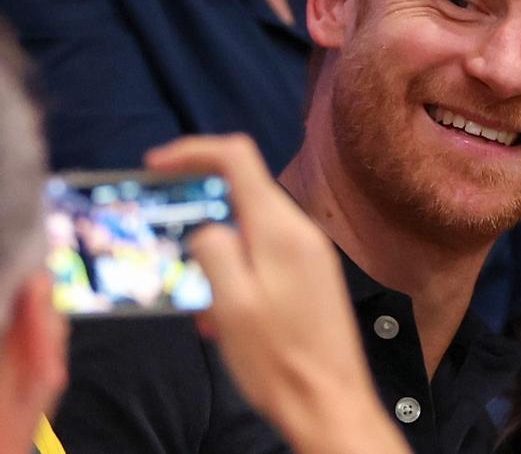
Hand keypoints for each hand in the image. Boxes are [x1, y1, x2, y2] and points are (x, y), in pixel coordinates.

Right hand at [145, 134, 410, 453]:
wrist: (331, 403)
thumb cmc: (279, 359)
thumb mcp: (230, 304)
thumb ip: (213, 251)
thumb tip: (206, 227)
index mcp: (281, 230)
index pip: (238, 157)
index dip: (193, 151)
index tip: (155, 166)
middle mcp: (302, 233)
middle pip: (243, 193)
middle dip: (200, 217)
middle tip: (170, 255)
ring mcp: (312, 255)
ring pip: (250, 232)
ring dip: (217, 259)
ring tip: (204, 309)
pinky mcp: (314, 279)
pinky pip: (265, 259)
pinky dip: (237, 277)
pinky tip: (226, 319)